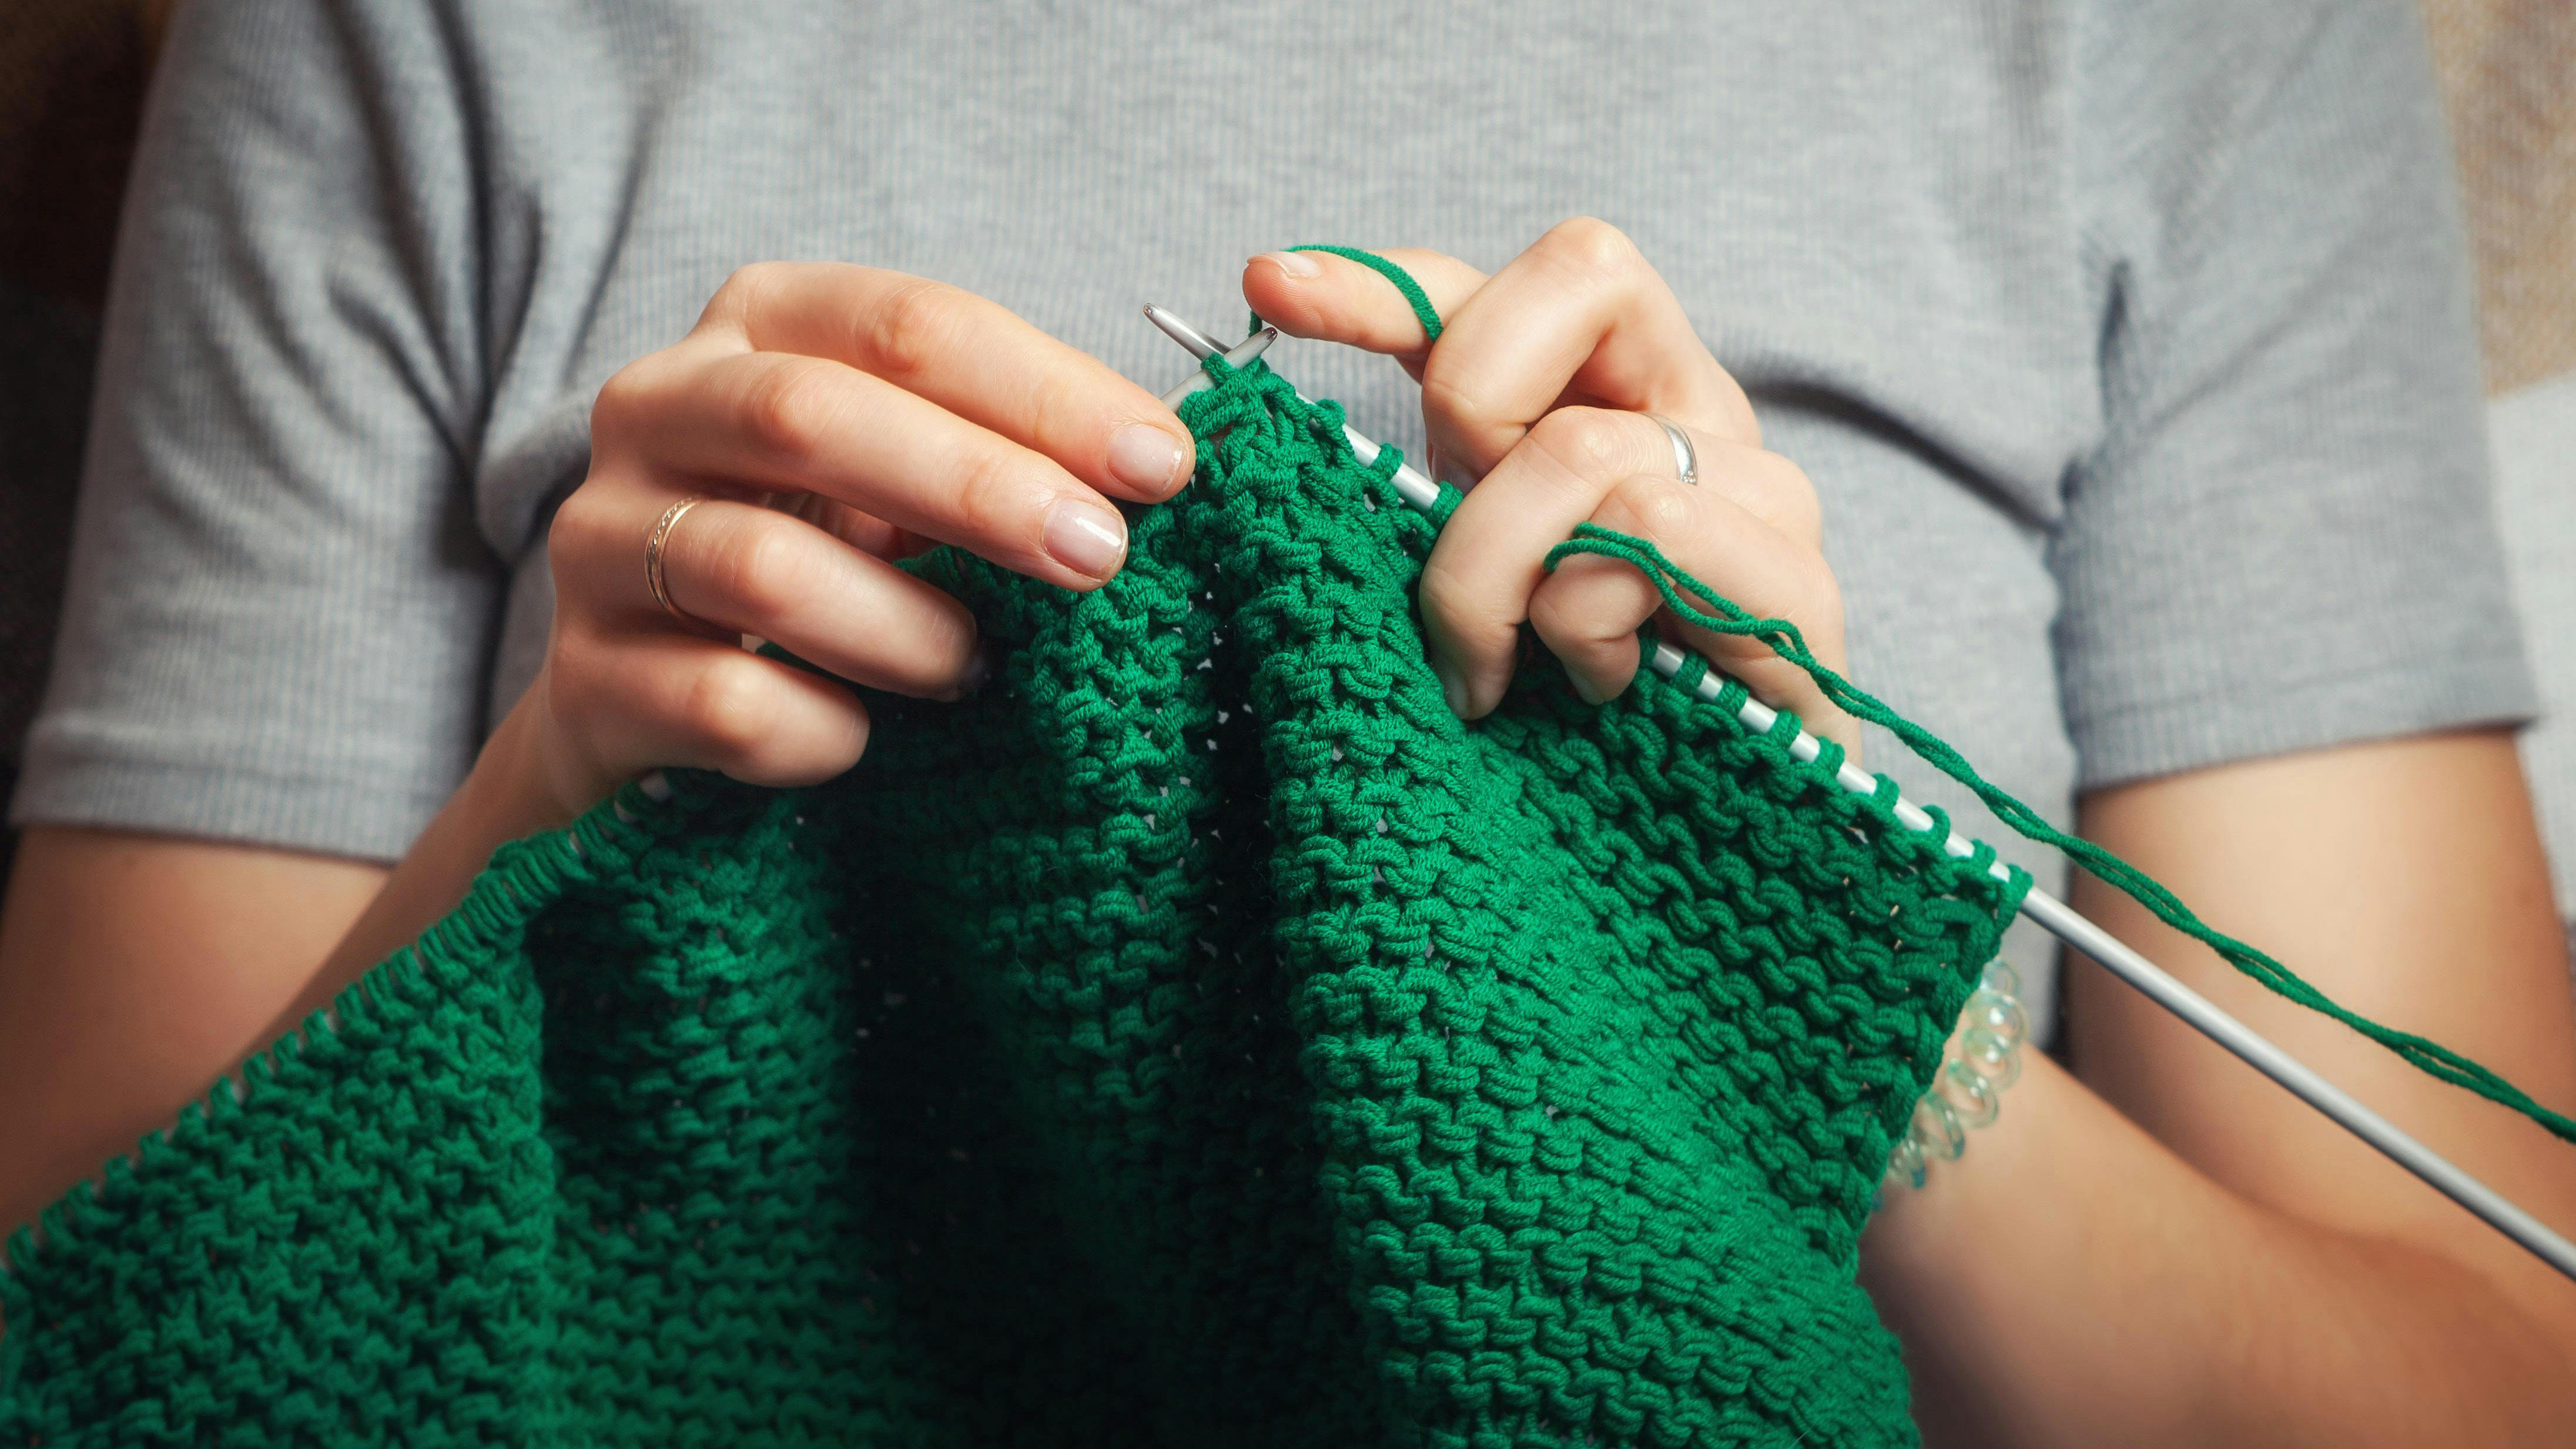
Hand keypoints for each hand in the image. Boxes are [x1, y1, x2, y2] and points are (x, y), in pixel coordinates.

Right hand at [520, 263, 1197, 823]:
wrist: (659, 715)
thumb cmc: (833, 570)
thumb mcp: (913, 484)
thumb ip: (1010, 458)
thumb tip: (1160, 467)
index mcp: (757, 327)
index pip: (905, 325)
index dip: (1044, 391)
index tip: (1163, 468)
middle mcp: (657, 409)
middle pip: (811, 419)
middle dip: (977, 489)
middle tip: (1098, 558)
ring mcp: (599, 544)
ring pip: (758, 571)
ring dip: (903, 629)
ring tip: (971, 668)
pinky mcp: (584, 680)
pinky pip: (726, 705)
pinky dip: (824, 733)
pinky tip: (863, 740)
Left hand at [1241, 220, 1854, 754]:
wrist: (1697, 876)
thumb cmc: (1560, 729)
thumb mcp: (1458, 587)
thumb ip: (1406, 500)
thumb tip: (1274, 414)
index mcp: (1613, 400)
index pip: (1500, 284)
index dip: (1381, 275)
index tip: (1265, 285)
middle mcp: (1700, 416)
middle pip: (1582, 276)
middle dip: (1471, 404)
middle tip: (1450, 555)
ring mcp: (1763, 494)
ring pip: (1586, 441)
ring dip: (1496, 571)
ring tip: (1504, 675)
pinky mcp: (1798, 589)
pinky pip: (1650, 532)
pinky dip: (1580, 619)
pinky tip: (1595, 691)